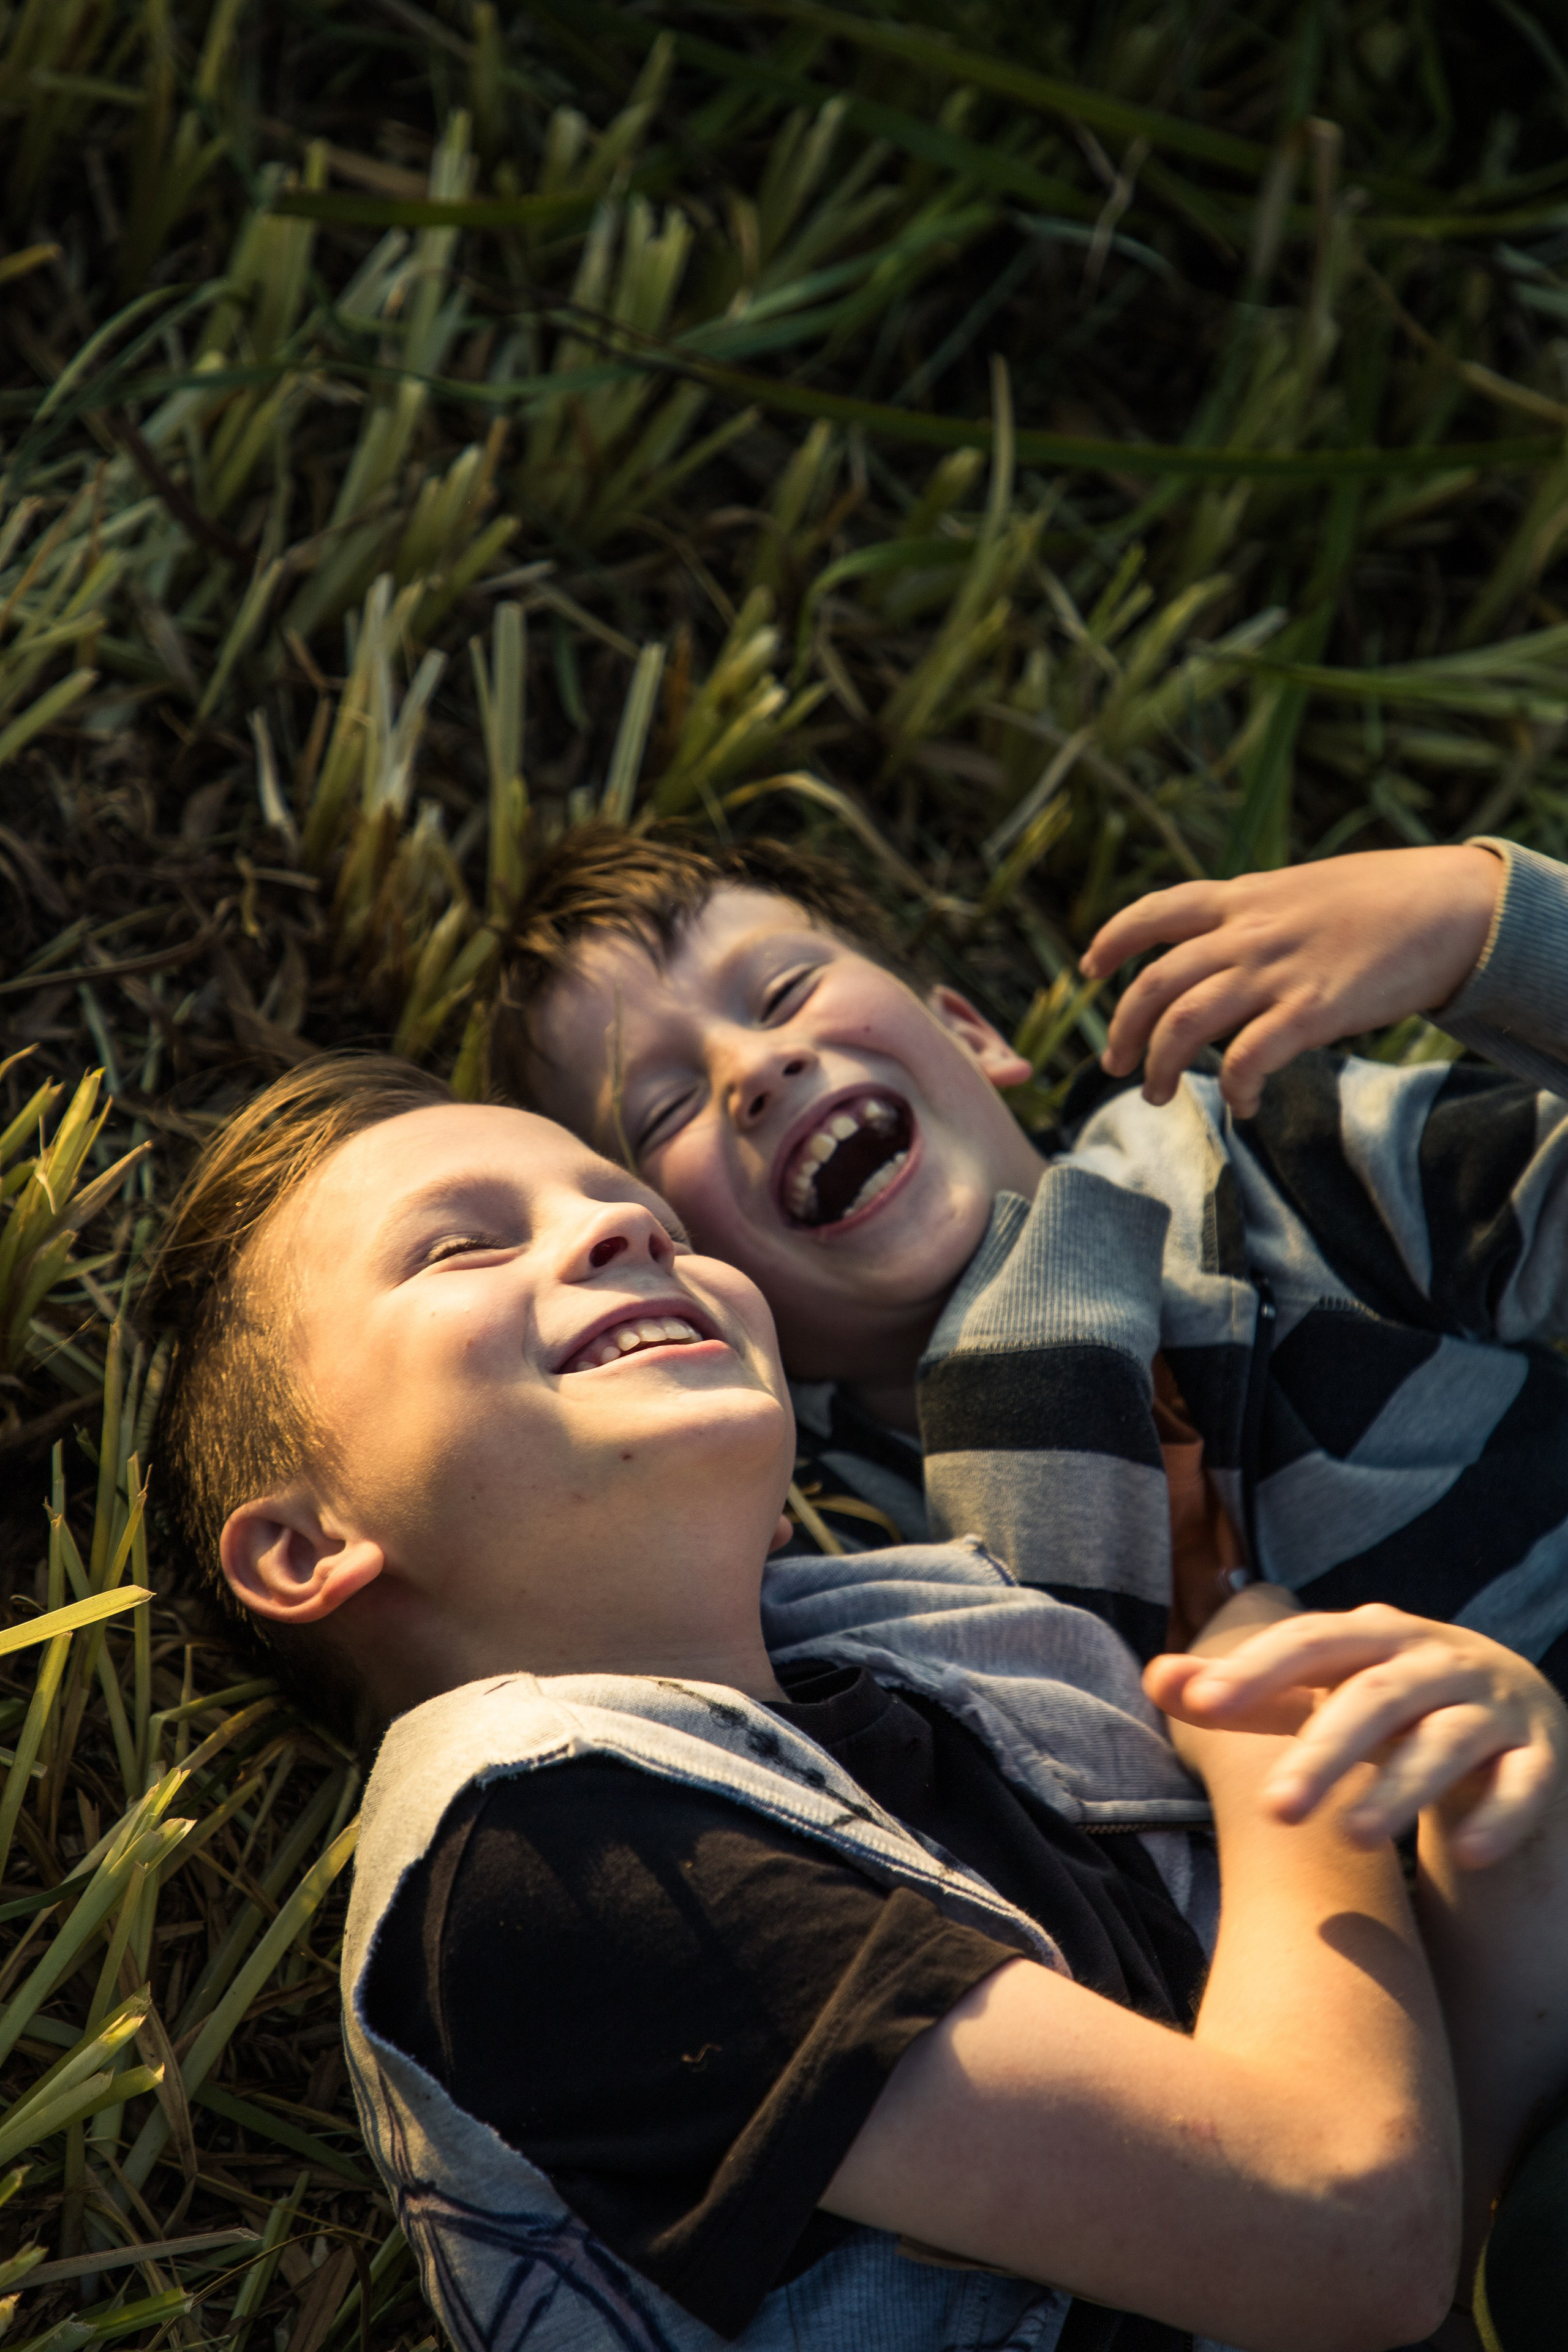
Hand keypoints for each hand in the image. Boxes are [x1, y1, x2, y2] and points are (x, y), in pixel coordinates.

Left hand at [1079, 845, 1502, 1114]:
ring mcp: (1276, 972)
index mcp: (1243, 898)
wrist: (1452, 907)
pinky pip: (1247, 1059)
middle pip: (1155, 985)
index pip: (1155, 912)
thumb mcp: (1305, 890)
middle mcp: (1247, 933)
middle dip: (1122, 1030)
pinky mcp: (1311, 1012)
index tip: (1088, 968)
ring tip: (1155, 1094)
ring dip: (1159, 1067)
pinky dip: (1234, 1088)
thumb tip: (1233, 945)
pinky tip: (1242, 1104)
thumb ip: (1259, 915)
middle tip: (1113, 1064)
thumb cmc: (1387, 901)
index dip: (1113, 940)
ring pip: (1184, 1026)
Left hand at [1145, 1604, 1567, 1866]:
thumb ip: (1247, 1691)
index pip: (1310, 1643)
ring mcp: (1493, 1709)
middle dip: (1324, 1750)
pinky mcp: (1541, 1758)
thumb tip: (1156, 1678)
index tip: (1200, 1705)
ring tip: (1353, 1836)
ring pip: (1448, 1742)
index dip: (1257, 1670)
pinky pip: (1526, 1786)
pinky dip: (1500, 1818)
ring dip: (1404, 1788)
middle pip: (1377, 1697)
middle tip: (1272, 1810)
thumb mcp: (1324, 1690)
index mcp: (1377, 1635)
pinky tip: (1468, 1857)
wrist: (1512, 1712)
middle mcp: (1438, 1661)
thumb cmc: (1391, 1702)